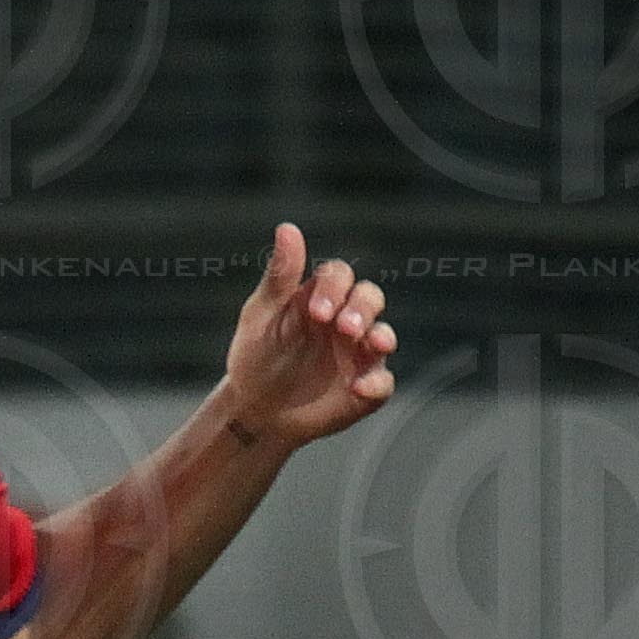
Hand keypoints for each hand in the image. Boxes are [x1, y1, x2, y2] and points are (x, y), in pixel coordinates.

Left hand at [220, 226, 395, 450]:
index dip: (334, 289)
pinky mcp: (364, 388)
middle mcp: (345, 321)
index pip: (340, 276)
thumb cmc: (257, 355)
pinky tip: (359, 388)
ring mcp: (358, 354)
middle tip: (345, 329)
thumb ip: (280, 277)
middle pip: (370, 298)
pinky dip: (376, 383)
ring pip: (384, 336)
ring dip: (382, 338)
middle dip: (362, 309)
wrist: (255, 410)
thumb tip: (287, 228)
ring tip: (374, 345)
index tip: (317, 314)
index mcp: (321, 297)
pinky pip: (382, 383)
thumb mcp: (262, 316)